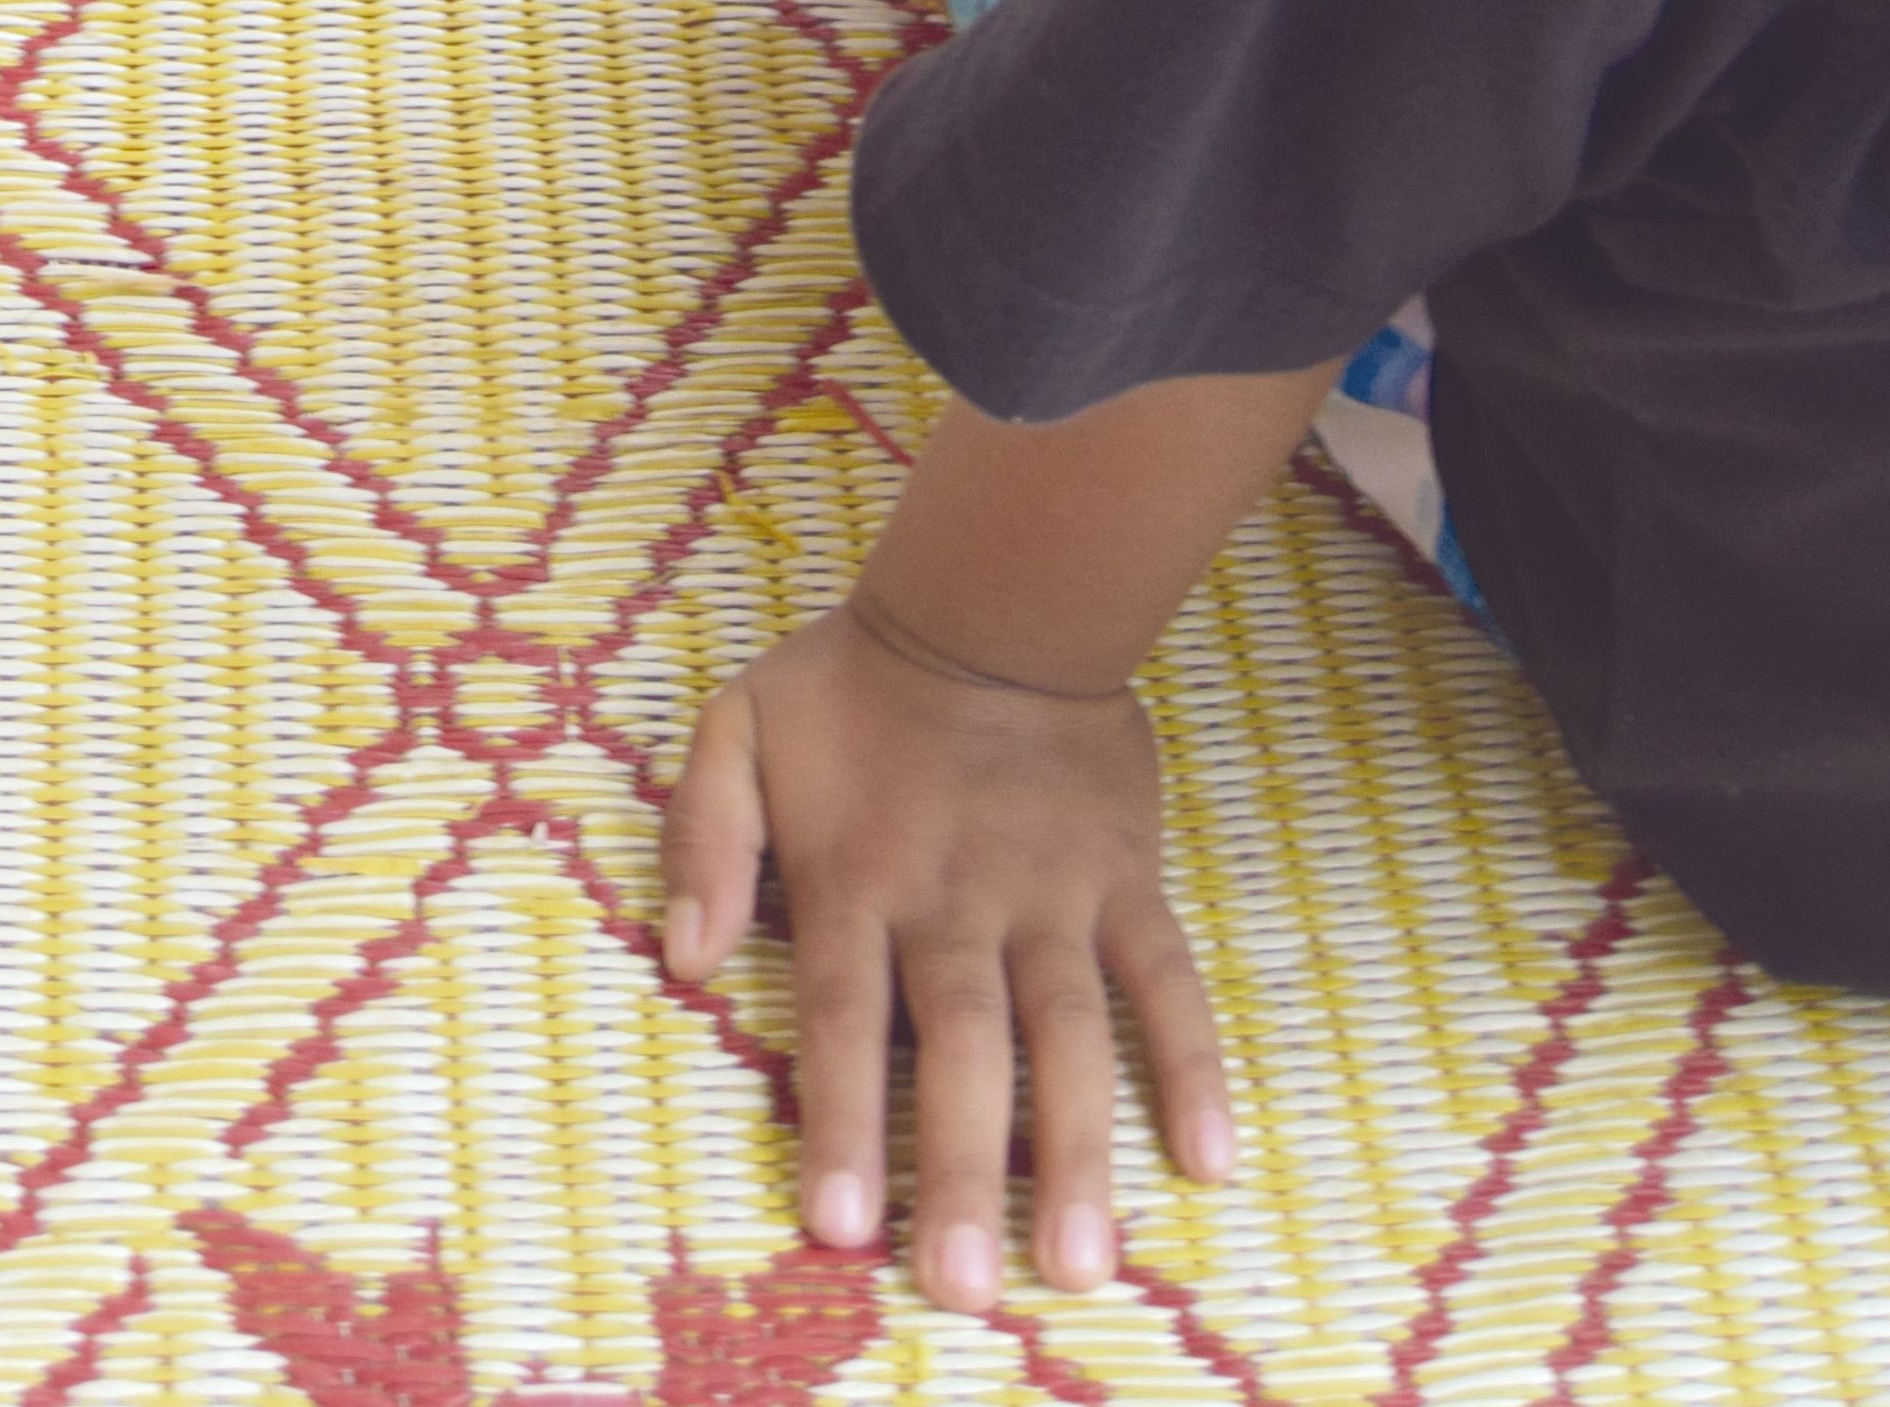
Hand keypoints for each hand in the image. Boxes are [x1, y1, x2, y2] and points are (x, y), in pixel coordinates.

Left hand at [664, 606, 1233, 1309]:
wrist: (995, 603)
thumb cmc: (853, 686)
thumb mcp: (739, 729)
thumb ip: (703, 837)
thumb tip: (680, 954)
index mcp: (858, 876)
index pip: (845, 1017)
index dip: (843, 1121)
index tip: (840, 1228)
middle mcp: (956, 901)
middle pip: (962, 1049)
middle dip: (963, 1170)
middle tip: (964, 1287)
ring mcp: (1051, 896)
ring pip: (1068, 1034)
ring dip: (1077, 1149)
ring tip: (1082, 1261)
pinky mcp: (1125, 882)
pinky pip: (1167, 981)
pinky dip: (1192, 1065)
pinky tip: (1209, 1159)